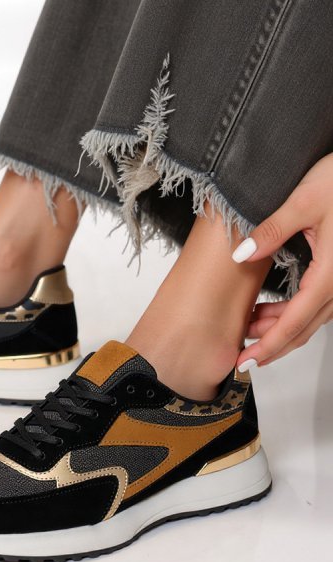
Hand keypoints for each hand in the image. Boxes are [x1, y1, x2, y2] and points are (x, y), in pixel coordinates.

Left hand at [232, 152, 332, 369]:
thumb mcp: (303, 201)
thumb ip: (272, 230)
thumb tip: (242, 254)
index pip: (296, 321)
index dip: (270, 344)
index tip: (248, 360)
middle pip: (306, 327)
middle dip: (273, 344)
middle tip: (243, 356)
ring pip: (313, 317)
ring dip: (282, 329)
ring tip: (250, 331)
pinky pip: (318, 303)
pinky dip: (294, 313)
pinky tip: (272, 311)